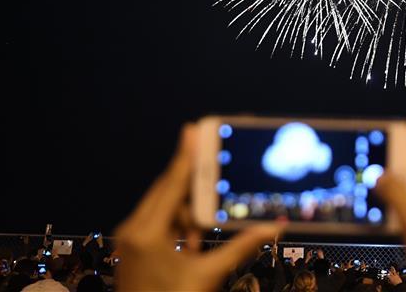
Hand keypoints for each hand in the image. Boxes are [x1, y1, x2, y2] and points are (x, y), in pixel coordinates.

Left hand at [114, 124, 282, 291]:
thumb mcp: (208, 276)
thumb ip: (241, 247)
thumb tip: (274, 228)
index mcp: (148, 233)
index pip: (172, 183)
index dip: (186, 155)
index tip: (194, 129)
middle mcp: (134, 231)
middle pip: (168, 190)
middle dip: (194, 179)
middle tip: (213, 155)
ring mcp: (132, 240)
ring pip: (164, 207)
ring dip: (189, 211)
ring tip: (203, 233)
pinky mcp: (135, 249)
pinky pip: (159, 223)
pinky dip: (180, 225)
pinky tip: (195, 241)